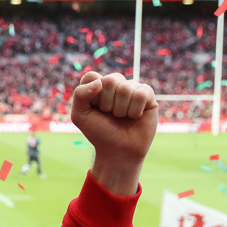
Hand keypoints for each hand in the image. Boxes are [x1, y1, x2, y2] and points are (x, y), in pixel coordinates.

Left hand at [70, 72, 156, 195]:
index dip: (91, 95)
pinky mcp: (148, 95)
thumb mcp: (79, 115)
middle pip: (110, 80)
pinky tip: (135, 117)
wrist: (118, 151)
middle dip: (107, 103)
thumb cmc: (98, 132)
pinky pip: (141, 94)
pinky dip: (134, 110)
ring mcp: (132, 88)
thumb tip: (100, 82)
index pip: (91, 76)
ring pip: (126, 88)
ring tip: (121, 117)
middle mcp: (115, 84)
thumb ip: (80, 95)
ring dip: (120, 109)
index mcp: (97, 86)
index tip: (93, 109)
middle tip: (109, 115)